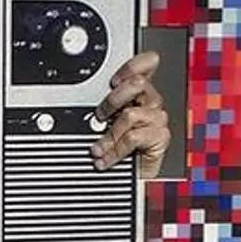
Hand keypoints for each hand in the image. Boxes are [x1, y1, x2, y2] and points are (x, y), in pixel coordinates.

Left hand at [89, 51, 169, 179]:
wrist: (129, 177)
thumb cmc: (116, 147)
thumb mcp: (104, 122)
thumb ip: (101, 107)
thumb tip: (80, 98)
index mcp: (139, 92)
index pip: (147, 64)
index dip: (132, 66)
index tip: (114, 80)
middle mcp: (150, 102)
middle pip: (137, 84)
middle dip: (112, 99)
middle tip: (100, 115)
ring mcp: (157, 119)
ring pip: (131, 114)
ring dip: (109, 134)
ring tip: (99, 147)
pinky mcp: (160, 137)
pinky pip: (134, 137)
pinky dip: (115, 150)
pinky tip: (106, 158)